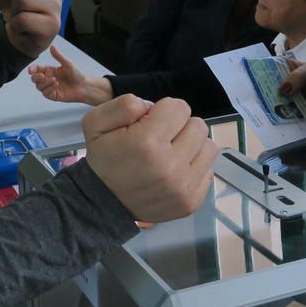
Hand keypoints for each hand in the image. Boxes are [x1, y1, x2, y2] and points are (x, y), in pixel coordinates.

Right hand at [29, 44, 113, 105]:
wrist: (84, 86)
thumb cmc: (76, 74)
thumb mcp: (68, 63)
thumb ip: (58, 56)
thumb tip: (52, 47)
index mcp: (49, 70)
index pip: (37, 69)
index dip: (32, 69)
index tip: (30, 70)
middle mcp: (48, 79)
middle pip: (35, 79)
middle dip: (36, 77)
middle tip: (42, 76)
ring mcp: (49, 87)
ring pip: (39, 86)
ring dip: (45, 83)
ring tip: (54, 80)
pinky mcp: (53, 95)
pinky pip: (45, 93)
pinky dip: (49, 89)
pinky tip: (56, 85)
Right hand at [83, 95, 216, 222]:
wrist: (103, 203)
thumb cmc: (104, 159)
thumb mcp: (97, 122)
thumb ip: (124, 104)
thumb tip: (152, 106)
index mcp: (147, 143)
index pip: (180, 107)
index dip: (164, 111)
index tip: (152, 123)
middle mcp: (170, 166)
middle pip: (198, 126)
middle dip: (180, 127)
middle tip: (162, 138)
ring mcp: (183, 187)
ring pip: (208, 147)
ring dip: (191, 146)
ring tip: (171, 154)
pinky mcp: (191, 202)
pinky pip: (208, 171)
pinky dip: (194, 168)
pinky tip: (175, 171)